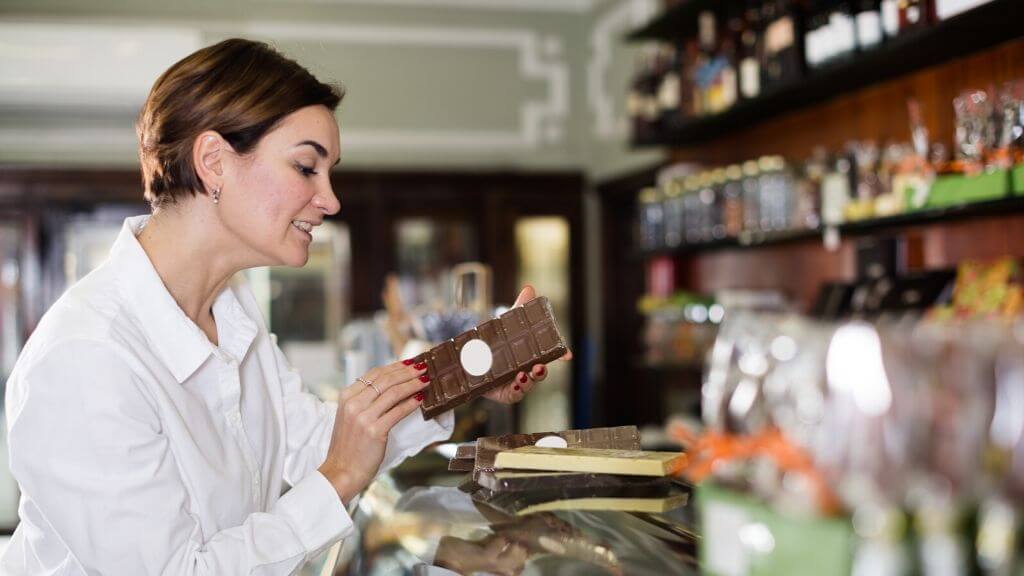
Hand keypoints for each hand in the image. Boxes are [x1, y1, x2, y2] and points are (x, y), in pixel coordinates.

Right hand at [318, 359, 430, 503]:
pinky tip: (420, 399)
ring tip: (426, 380)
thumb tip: (391, 386)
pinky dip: (411, 403)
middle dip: (407, 372)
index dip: (394, 366)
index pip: (374, 373)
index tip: (409, 363)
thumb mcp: (350, 417)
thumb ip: (364, 400)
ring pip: (393, 393)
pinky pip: (397, 412)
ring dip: (412, 384)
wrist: (341, 471)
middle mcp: (353, 404)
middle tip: (422, 367)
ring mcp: (363, 417)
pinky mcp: (374, 431)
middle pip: (385, 380)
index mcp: (346, 397)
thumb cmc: (348, 446)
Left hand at [484, 284, 572, 404]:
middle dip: (542, 371)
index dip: (561, 354)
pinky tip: (515, 383)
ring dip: (529, 381)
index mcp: (531, 353)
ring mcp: (516, 382)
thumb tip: (529, 288)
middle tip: (540, 366)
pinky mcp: (504, 393)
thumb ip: (518, 309)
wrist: (468, 362)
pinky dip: (517, 390)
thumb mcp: (504, 325)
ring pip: (528, 384)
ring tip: (523, 374)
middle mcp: (527, 369)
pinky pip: (514, 395)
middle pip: (540, 372)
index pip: (549, 354)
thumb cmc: (493, 343)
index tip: (568, 354)